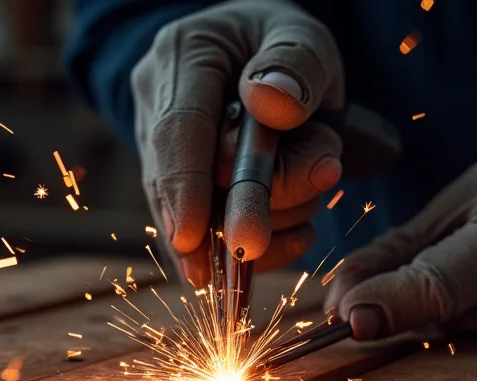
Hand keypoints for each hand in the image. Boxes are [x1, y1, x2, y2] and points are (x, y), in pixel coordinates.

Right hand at [131, 0, 344, 286]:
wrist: (264, 64)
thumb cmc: (284, 48)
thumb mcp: (305, 37)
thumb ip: (296, 63)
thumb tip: (274, 106)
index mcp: (184, 55)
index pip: (178, 127)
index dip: (185, 185)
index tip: (191, 237)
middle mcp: (158, 105)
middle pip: (187, 181)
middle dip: (251, 206)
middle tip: (319, 191)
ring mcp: (161, 154)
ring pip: (196, 218)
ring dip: (269, 218)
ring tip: (318, 176)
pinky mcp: (176, 191)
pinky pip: (204, 239)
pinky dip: (261, 248)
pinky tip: (297, 234)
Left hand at [324, 114, 476, 338]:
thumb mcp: (453, 202)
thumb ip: (394, 254)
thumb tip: (337, 302)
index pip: (441, 284)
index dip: (389, 303)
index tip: (343, 318)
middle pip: (440, 317)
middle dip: (398, 305)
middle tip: (369, 287)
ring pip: (457, 330)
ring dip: (433, 310)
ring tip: (459, 258)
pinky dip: (463, 314)